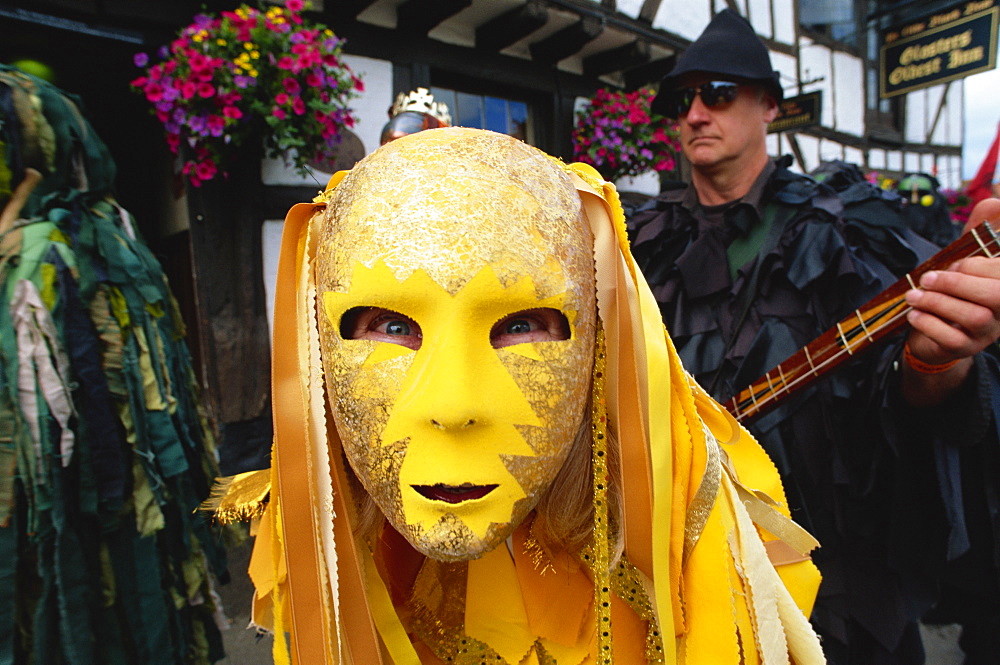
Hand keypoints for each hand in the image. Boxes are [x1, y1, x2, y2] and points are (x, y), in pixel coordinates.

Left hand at [904, 198, 999, 364]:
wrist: (933, 333)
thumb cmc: (952, 292)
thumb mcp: (963, 261)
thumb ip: (977, 234)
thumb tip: (994, 201)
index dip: (976, 265)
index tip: (953, 263)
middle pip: (997, 296)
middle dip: (959, 282)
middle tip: (927, 278)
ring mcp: (987, 333)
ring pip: (976, 318)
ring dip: (939, 303)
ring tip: (913, 296)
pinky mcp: (965, 350)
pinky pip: (953, 340)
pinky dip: (931, 324)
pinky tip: (914, 315)